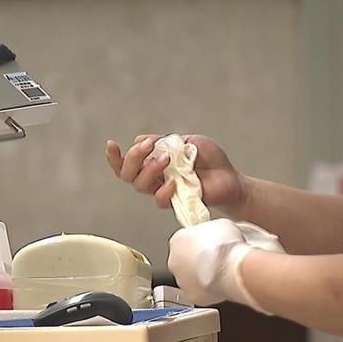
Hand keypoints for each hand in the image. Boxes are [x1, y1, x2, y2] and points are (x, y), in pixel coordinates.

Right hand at [106, 134, 247, 210]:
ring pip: (140, 186)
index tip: (112, 144)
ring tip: (167, 160)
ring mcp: (163, 191)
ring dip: (150, 169)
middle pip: (127, 174)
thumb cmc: (211, 160)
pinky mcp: (175, 202)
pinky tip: (174, 182)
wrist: (230, 178)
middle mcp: (155, 178)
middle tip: (149, 147)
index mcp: (154, 162)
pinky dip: (163, 190)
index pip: (127, 163)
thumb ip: (165, 141)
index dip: (115, 157)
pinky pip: (159, 200)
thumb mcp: (188, 141)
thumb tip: (140, 139)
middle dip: (133, 158)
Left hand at [167, 219, 265, 311]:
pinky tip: (221, 283)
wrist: (234, 268)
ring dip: (202, 275)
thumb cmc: (227, 246)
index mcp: (178, 240)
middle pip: (184, 260)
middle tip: (215, 258)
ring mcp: (182, 281)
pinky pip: (200, 291)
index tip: (209, 244)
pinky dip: (208, 289)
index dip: (199, 242)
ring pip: (191, 278)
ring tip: (220, 272)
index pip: (184, 240)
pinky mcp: (192, 295)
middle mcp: (175, 261)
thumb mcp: (221, 225)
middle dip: (197, 260)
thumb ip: (212, 230)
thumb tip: (218, 233)